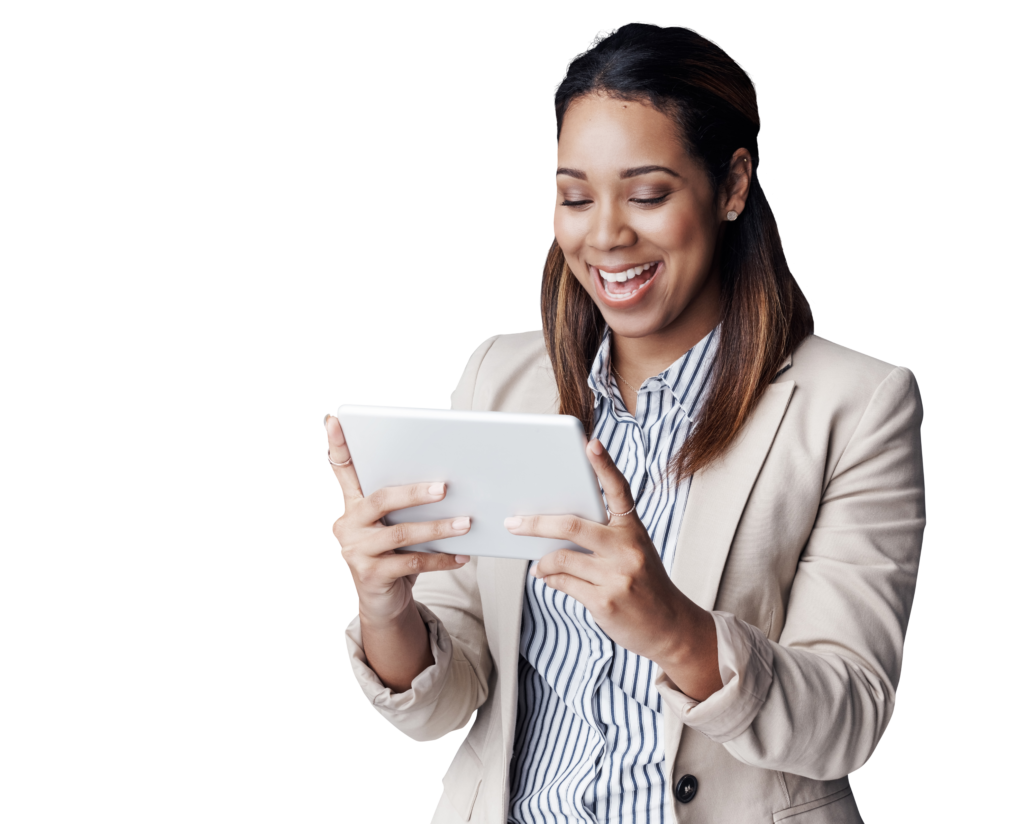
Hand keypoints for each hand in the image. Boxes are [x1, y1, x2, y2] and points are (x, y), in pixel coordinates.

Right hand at [326, 413, 471, 626]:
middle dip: (415, 492)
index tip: (335, 420)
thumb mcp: (394, 525)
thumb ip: (403, 505)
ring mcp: (355, 551)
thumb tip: (445, 481)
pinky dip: (439, 558)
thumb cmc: (394, 554)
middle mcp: (348, 524)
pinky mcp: (369, 575)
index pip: (342, 469)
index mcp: (352, 504)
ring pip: (400, 533)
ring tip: (464, 523)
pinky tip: (460, 556)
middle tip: (444, 487)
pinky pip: (410, 562)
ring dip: (437, 528)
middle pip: (381, 499)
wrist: (384, 602)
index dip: (338, 445)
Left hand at [505, 438, 722, 698]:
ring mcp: (617, 576)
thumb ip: (601, 538)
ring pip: (560, 559)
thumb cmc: (644, 583)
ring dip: (543, 561)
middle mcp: (628, 548)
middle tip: (513, 522)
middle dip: (535, 523)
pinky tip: (546, 578)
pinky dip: (549, 580)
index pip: (619, 490)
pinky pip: (563, 584)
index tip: (590, 443)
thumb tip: (551, 532)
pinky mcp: (605, 601)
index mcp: (634, 529)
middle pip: (571, 525)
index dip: (604, 465)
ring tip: (539, 564)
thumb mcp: (632, 552)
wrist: (669, 627)